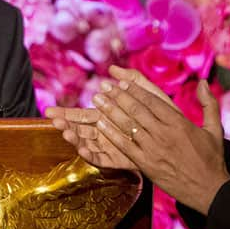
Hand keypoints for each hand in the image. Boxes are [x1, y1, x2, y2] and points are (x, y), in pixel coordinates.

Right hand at [45, 66, 179, 168]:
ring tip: (65, 132)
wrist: (180, 142)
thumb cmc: (164, 115)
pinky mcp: (122, 160)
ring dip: (76, 139)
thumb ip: (134, 80)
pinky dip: (93, 155)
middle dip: (66, 125)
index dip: (66, 114)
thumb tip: (114, 68)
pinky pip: (104, 159)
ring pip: (89, 144)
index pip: (82, 116)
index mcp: (109, 118)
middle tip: (51, 122)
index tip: (49, 113)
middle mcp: (107, 133)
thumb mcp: (151, 94)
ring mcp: (113, 147)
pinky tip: (83, 150)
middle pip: (81, 130)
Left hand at [92, 76, 228, 214]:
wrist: (209, 189)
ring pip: (128, 126)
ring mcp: (153, 149)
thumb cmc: (212, 159)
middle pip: (136, 110)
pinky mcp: (146, 164)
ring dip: (110, 111)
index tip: (122, 82)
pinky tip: (100, 124)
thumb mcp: (215, 129)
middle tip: (103, 86)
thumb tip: (204, 82)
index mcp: (179, 123)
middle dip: (118, 96)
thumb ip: (208, 104)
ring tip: (97, 100)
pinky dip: (112, 134)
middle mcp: (164, 133)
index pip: (152, 101)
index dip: (135, 90)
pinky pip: (125, 146)